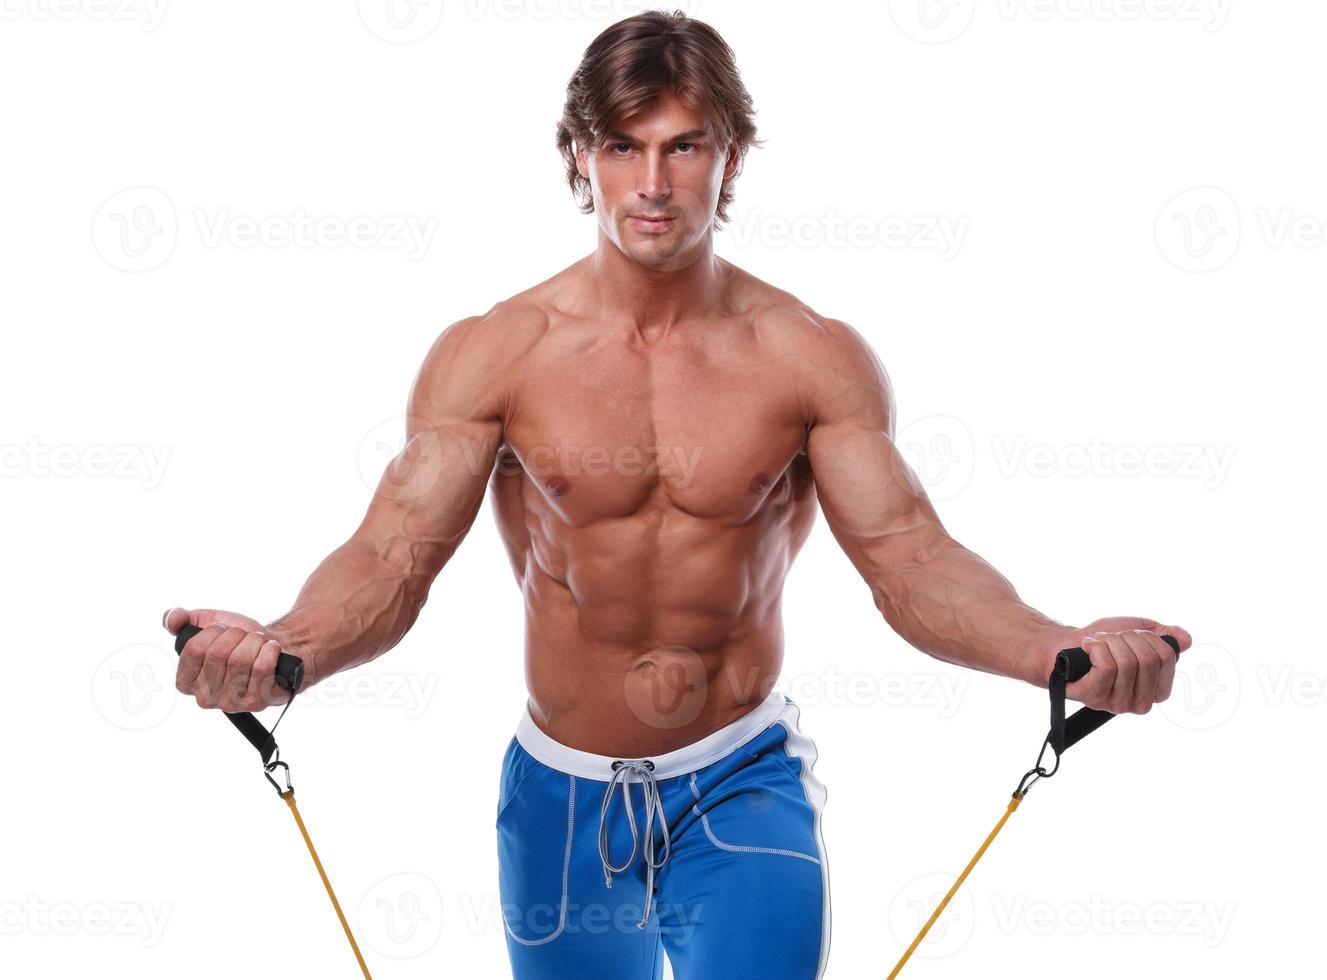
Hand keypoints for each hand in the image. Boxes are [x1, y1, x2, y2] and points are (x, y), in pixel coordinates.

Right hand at [163, 607, 291, 711]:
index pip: (194, 649)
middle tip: (244, 636)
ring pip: (241, 659)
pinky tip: (270, 649)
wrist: (270, 647)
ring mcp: (232, 703)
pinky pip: (262, 668)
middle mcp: (206, 698)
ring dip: (254, 641)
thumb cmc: (237, 641)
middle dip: (236, 634)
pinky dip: (270, 650)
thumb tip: (172, 619)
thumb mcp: (206, 624)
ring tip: (258, 642)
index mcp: (187, 682)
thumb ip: (180, 619)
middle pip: (219, 653)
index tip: (223, 630)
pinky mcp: (258, 702)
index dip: (213, 631)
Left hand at [1047, 617, 1191, 714]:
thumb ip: (1163, 635)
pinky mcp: (1094, 698)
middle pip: (1148, 659)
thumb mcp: (1136, 631)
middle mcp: (1140, 701)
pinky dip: (1095, 648)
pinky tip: (1087, 648)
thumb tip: (1184, 639)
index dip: (1148, 638)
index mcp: (1156, 688)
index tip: (1130, 637)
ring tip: (1097, 644)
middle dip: (1127, 638)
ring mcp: (1117, 703)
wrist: (1064, 644)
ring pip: (1126, 662)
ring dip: (1109, 642)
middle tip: (1111, 639)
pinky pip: (1106, 667)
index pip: (1167, 658)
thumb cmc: (1101, 641)